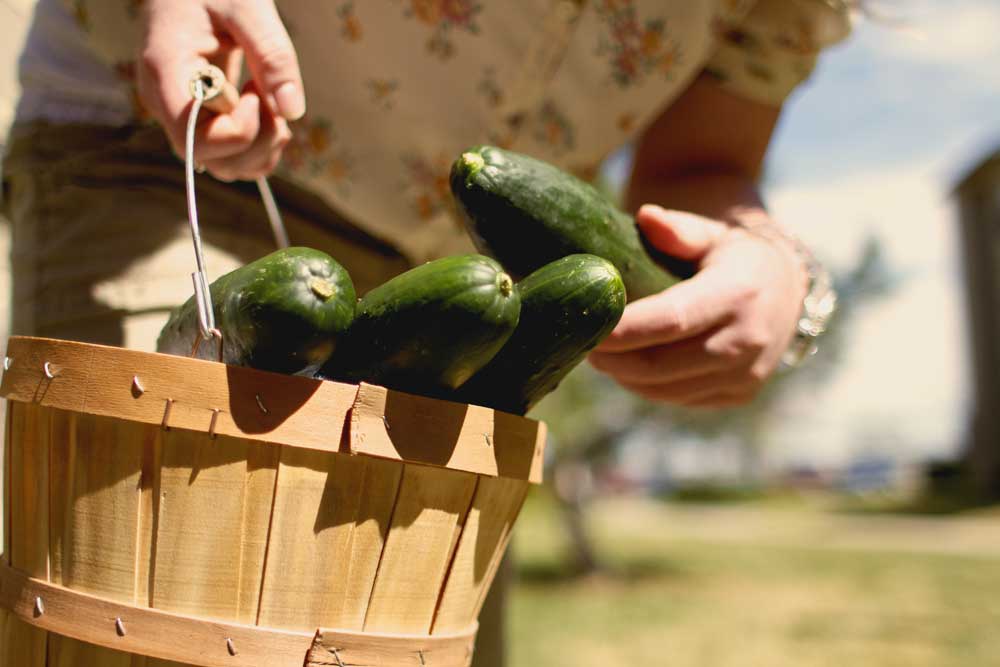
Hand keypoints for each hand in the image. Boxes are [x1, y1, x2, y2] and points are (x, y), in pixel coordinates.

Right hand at [137, 0, 303, 180]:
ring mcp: (181, 113)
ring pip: (224, 165)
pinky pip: (230, 154)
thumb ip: (272, 55)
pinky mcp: (199, 117)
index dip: (238, 130)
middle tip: (269, 94)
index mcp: (165, 72)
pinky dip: (259, 145)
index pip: (195, 139)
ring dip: (262, 147)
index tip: (256, 91)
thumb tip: (292, 110)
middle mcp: (166, 102)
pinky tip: (267, 109)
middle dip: (256, 140)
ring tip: (270, 100)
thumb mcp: (248, 6)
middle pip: (211, 159)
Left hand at [589, 204, 807, 407]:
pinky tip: (630, 366)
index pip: (672, 320)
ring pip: (666, 389)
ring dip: (625, 376)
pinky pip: (680, 399)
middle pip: (661, 364)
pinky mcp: (739, 395)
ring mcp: (746, 375)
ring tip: (601, 354)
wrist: (786, 290)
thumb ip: (679, 229)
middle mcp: (748, 341)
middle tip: (582, 343)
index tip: (587, 329)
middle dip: (613, 359)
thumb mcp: (712, 234)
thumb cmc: (734, 256)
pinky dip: (648, 387)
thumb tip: (645, 216)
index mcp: (739, 294)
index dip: (625, 330)